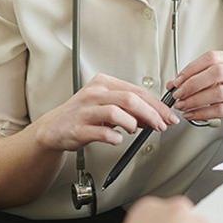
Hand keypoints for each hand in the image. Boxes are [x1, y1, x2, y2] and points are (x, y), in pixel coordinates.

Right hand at [32, 74, 177, 151]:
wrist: (55, 128)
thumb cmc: (83, 115)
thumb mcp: (107, 105)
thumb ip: (129, 108)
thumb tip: (155, 115)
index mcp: (103, 83)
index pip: (137, 90)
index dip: (156, 105)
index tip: (168, 116)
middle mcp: (94, 93)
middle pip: (130, 99)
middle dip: (151, 114)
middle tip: (160, 125)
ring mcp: (85, 110)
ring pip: (116, 112)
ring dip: (132, 124)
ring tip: (133, 130)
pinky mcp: (79, 128)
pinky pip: (103, 133)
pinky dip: (115, 138)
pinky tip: (117, 139)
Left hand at [166, 51, 222, 135]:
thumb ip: (204, 78)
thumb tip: (175, 83)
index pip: (212, 57)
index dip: (191, 68)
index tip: (177, 80)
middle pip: (215, 72)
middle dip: (191, 84)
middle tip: (178, 94)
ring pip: (217, 92)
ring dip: (194, 100)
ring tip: (183, 105)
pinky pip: (221, 110)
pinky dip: (202, 113)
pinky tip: (193, 114)